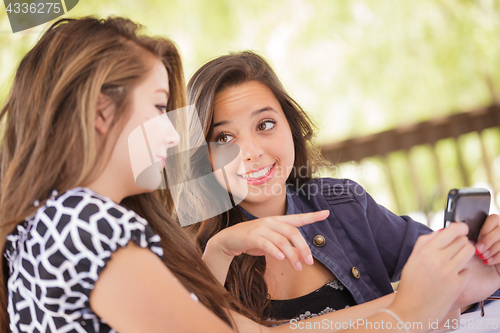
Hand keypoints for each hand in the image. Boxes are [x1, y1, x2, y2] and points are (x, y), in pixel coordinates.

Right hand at [207, 210, 329, 270]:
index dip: (312, 216)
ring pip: (282, 241)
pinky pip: (267, 244)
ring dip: (292, 255)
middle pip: (293, 232)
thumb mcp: (271, 242)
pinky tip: (281, 258)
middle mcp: (270, 222)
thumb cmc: (253, 241)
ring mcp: (261, 228)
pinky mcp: (252, 236)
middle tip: (309, 261)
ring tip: (298, 267)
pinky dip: (275, 251)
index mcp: (277, 221)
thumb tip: (301, 257)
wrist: (229, 240)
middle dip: (304, 247)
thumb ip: (286, 246)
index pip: (297, 218)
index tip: (326, 213)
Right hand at [389, 223, 474, 324]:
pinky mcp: (457, 285)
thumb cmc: (410, 285)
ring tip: (458, 260)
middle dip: (461, 242)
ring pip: (469, 252)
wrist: (410, 310)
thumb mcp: (412, 260)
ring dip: (465, 254)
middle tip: (456, 249)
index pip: (452, 230)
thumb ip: (424, 243)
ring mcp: (449, 272)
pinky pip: (467, 271)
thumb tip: (439, 232)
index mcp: (426, 251)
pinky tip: (453, 277)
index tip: (462, 229)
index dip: (460, 227)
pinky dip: (462, 273)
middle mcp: (438, 259)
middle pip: (463, 241)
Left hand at [453, 214, 499, 308]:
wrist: (454, 287)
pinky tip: (488, 262)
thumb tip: (448, 225)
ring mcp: (498, 252)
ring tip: (482, 256)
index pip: (492, 219)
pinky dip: (498, 255)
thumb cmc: (448, 268)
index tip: (476, 234)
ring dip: (493, 246)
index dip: (487, 224)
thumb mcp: (447, 249)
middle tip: (478, 248)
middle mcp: (491, 242)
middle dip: (489, 237)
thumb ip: (447, 236)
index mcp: (478, 234)